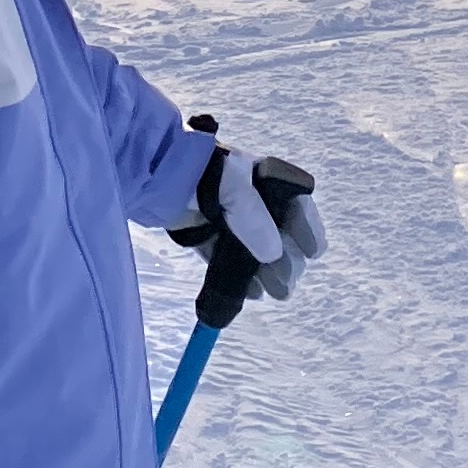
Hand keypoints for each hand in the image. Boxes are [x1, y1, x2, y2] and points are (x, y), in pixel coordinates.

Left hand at [173, 141, 325, 302]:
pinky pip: (228, 260)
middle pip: (280, 234)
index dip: (307, 228)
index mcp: (263, 180)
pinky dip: (240, 277)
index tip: (313, 253)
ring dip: (267, 273)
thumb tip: (274, 254)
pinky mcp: (206, 234)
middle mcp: (250, 200)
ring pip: (256, 251)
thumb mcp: (235, 190)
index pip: (296, 205)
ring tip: (273, 292)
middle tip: (284, 285)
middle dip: (287, 260)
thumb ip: (256, 221)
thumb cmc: (202, 174)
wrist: (155, 175)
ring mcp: (227, 219)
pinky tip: (250, 293)